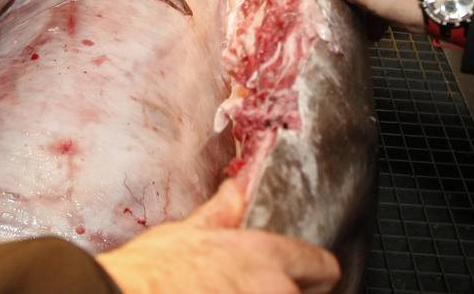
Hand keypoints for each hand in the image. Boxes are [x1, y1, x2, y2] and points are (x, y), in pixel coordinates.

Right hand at [98, 179, 338, 293]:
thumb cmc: (152, 274)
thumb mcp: (187, 233)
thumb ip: (221, 215)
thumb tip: (234, 190)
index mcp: (266, 257)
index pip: (321, 266)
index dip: (314, 274)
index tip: (305, 280)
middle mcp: (277, 289)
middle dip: (286, 293)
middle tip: (250, 290)